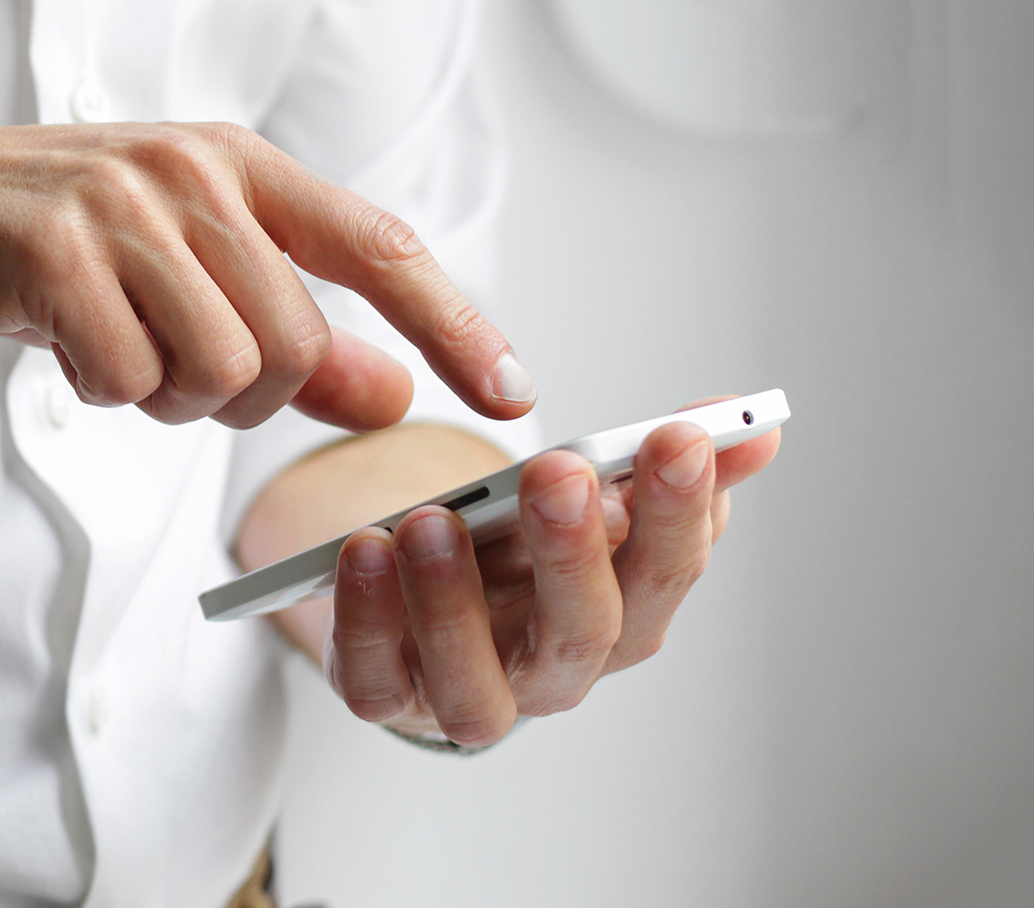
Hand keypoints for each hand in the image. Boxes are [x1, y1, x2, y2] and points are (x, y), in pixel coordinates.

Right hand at [0, 122, 535, 430]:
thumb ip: (289, 332)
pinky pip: (129, 380)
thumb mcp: (172, 276)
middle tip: (160, 366)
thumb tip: (392, 393)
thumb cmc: (30, 249)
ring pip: (220, 371)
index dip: (454, 325)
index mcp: (232, 161)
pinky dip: (98, 391)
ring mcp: (120, 203)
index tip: (510, 394)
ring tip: (105, 346)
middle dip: (237, 395)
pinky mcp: (51, 251)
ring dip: (162, 396)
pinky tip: (55, 343)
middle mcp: (189, 169)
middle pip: (293, 344)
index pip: (379, 247)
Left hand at [323, 400, 781, 744]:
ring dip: (454, 601)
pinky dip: (366, 620)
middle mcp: (554, 670)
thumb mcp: (586, 500)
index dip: (679, 510)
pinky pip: (374, 681)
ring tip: (433, 520)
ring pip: (475, 682)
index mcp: (621, 616)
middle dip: (574, 552)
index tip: (678, 436)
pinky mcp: (387, 696)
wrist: (422, 600)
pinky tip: (364, 550)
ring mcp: (469, 693)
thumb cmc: (518, 554)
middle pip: (582, 633)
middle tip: (559, 473)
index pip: (666, 572)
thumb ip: (658, 464)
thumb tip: (756, 424)